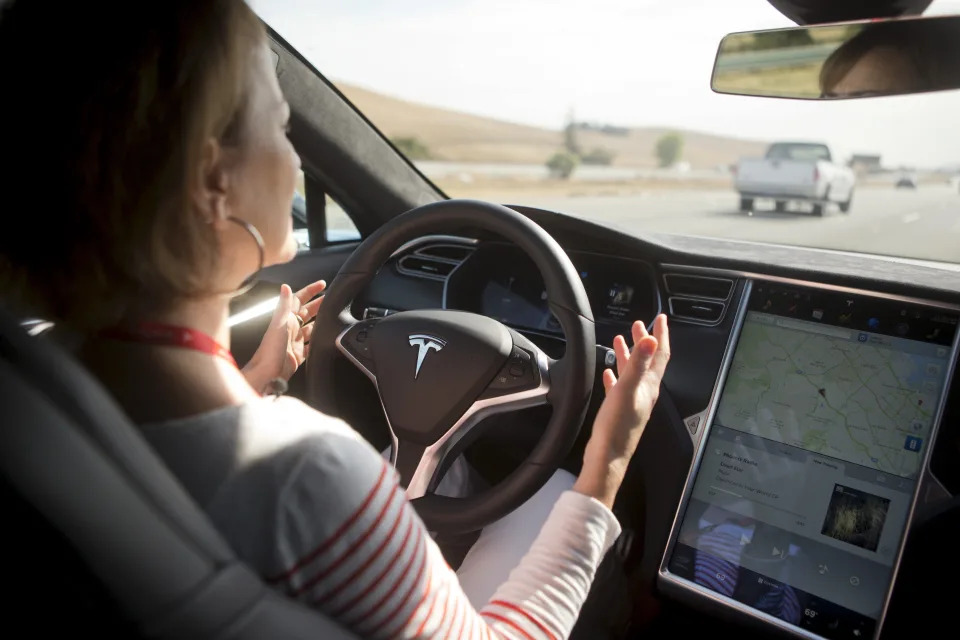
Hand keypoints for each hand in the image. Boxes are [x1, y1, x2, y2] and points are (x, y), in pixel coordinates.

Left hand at [242, 279, 325, 391]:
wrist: (267, 374)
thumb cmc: (270, 350)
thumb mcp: (278, 324)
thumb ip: (284, 305)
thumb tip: (285, 286)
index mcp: (285, 318)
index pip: (299, 299)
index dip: (310, 290)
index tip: (322, 284)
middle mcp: (290, 328)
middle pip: (307, 312)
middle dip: (319, 304)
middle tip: (332, 299)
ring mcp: (295, 341)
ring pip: (311, 327)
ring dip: (321, 320)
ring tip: (332, 315)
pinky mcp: (299, 354)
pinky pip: (311, 344)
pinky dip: (318, 340)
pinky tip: (325, 339)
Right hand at [573, 314, 670, 508]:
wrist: (607, 457)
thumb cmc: (617, 427)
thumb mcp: (627, 389)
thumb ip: (639, 363)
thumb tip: (651, 339)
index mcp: (649, 386)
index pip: (660, 355)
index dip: (661, 334)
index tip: (660, 319)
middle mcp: (645, 393)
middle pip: (647, 361)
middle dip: (644, 341)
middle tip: (639, 325)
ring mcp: (633, 402)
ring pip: (633, 373)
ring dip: (629, 355)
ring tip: (620, 340)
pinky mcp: (620, 411)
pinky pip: (620, 388)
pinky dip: (616, 376)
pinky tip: (609, 372)